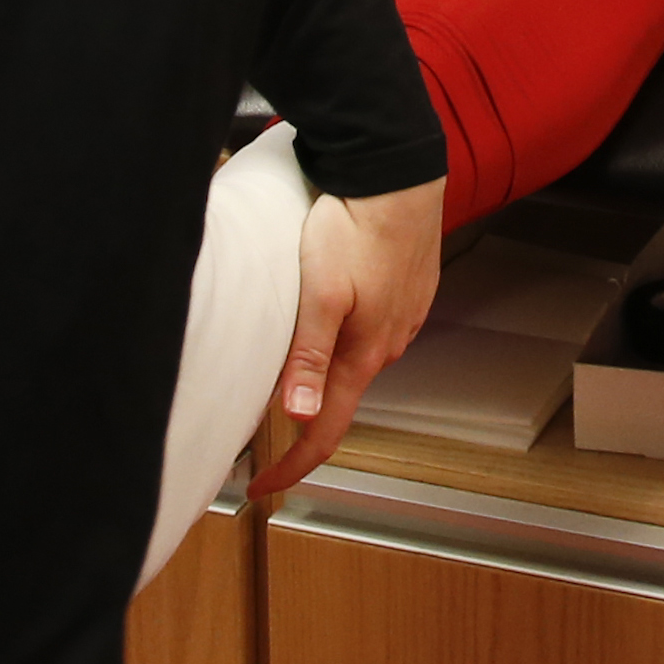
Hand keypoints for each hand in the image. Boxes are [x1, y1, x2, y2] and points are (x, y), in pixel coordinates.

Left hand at [248, 177, 443, 500]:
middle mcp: (388, 343)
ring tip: (287, 344)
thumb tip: (297, 416)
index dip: (292, 466)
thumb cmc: (356, 227)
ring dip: (322, 362)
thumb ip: (308, 357)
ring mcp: (402, 317)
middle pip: (338, 395)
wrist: (398, 175)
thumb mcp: (319, 295)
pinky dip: (344, 332)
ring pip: (353, 357)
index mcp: (364, 353)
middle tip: (257, 408)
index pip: (326, 431)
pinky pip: (370, 327)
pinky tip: (329, 306)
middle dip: (302, 408)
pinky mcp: (406, 292)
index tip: (263, 488)